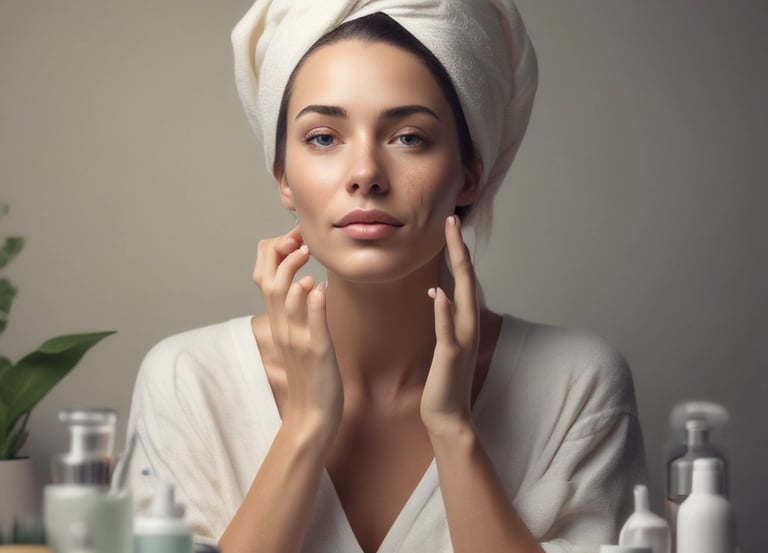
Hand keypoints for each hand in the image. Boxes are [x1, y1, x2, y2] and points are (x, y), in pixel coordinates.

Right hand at [253, 226, 343, 437]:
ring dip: (293, 273)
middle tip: (298, 238)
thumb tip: (306, 284)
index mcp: (278, 323)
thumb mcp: (298, 339)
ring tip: (306, 254)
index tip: (291, 238)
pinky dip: (314, 304)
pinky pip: (312, 324)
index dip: (273, 254)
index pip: (264, 279)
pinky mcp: (316, 352)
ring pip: (285, 299)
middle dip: (280, 255)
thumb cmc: (309, 377)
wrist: (310, 416)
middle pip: (269, 283)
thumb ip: (298, 313)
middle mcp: (283, 328)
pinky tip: (319, 287)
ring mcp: (297, 340)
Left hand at [421, 215, 479, 435]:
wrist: (449, 417)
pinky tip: (438, 292)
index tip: (450, 226)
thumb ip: (445, 316)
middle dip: (459, 248)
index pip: (462, 277)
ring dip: (458, 267)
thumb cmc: (445, 380)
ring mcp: (462, 340)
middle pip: (466, 278)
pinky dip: (444, 311)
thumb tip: (438, 291)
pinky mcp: (450, 356)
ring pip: (462, 296)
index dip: (457, 250)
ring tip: (454, 242)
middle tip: (452, 220)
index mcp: (465, 320)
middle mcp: (468, 325)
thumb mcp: (446, 341)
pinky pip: (447, 330)